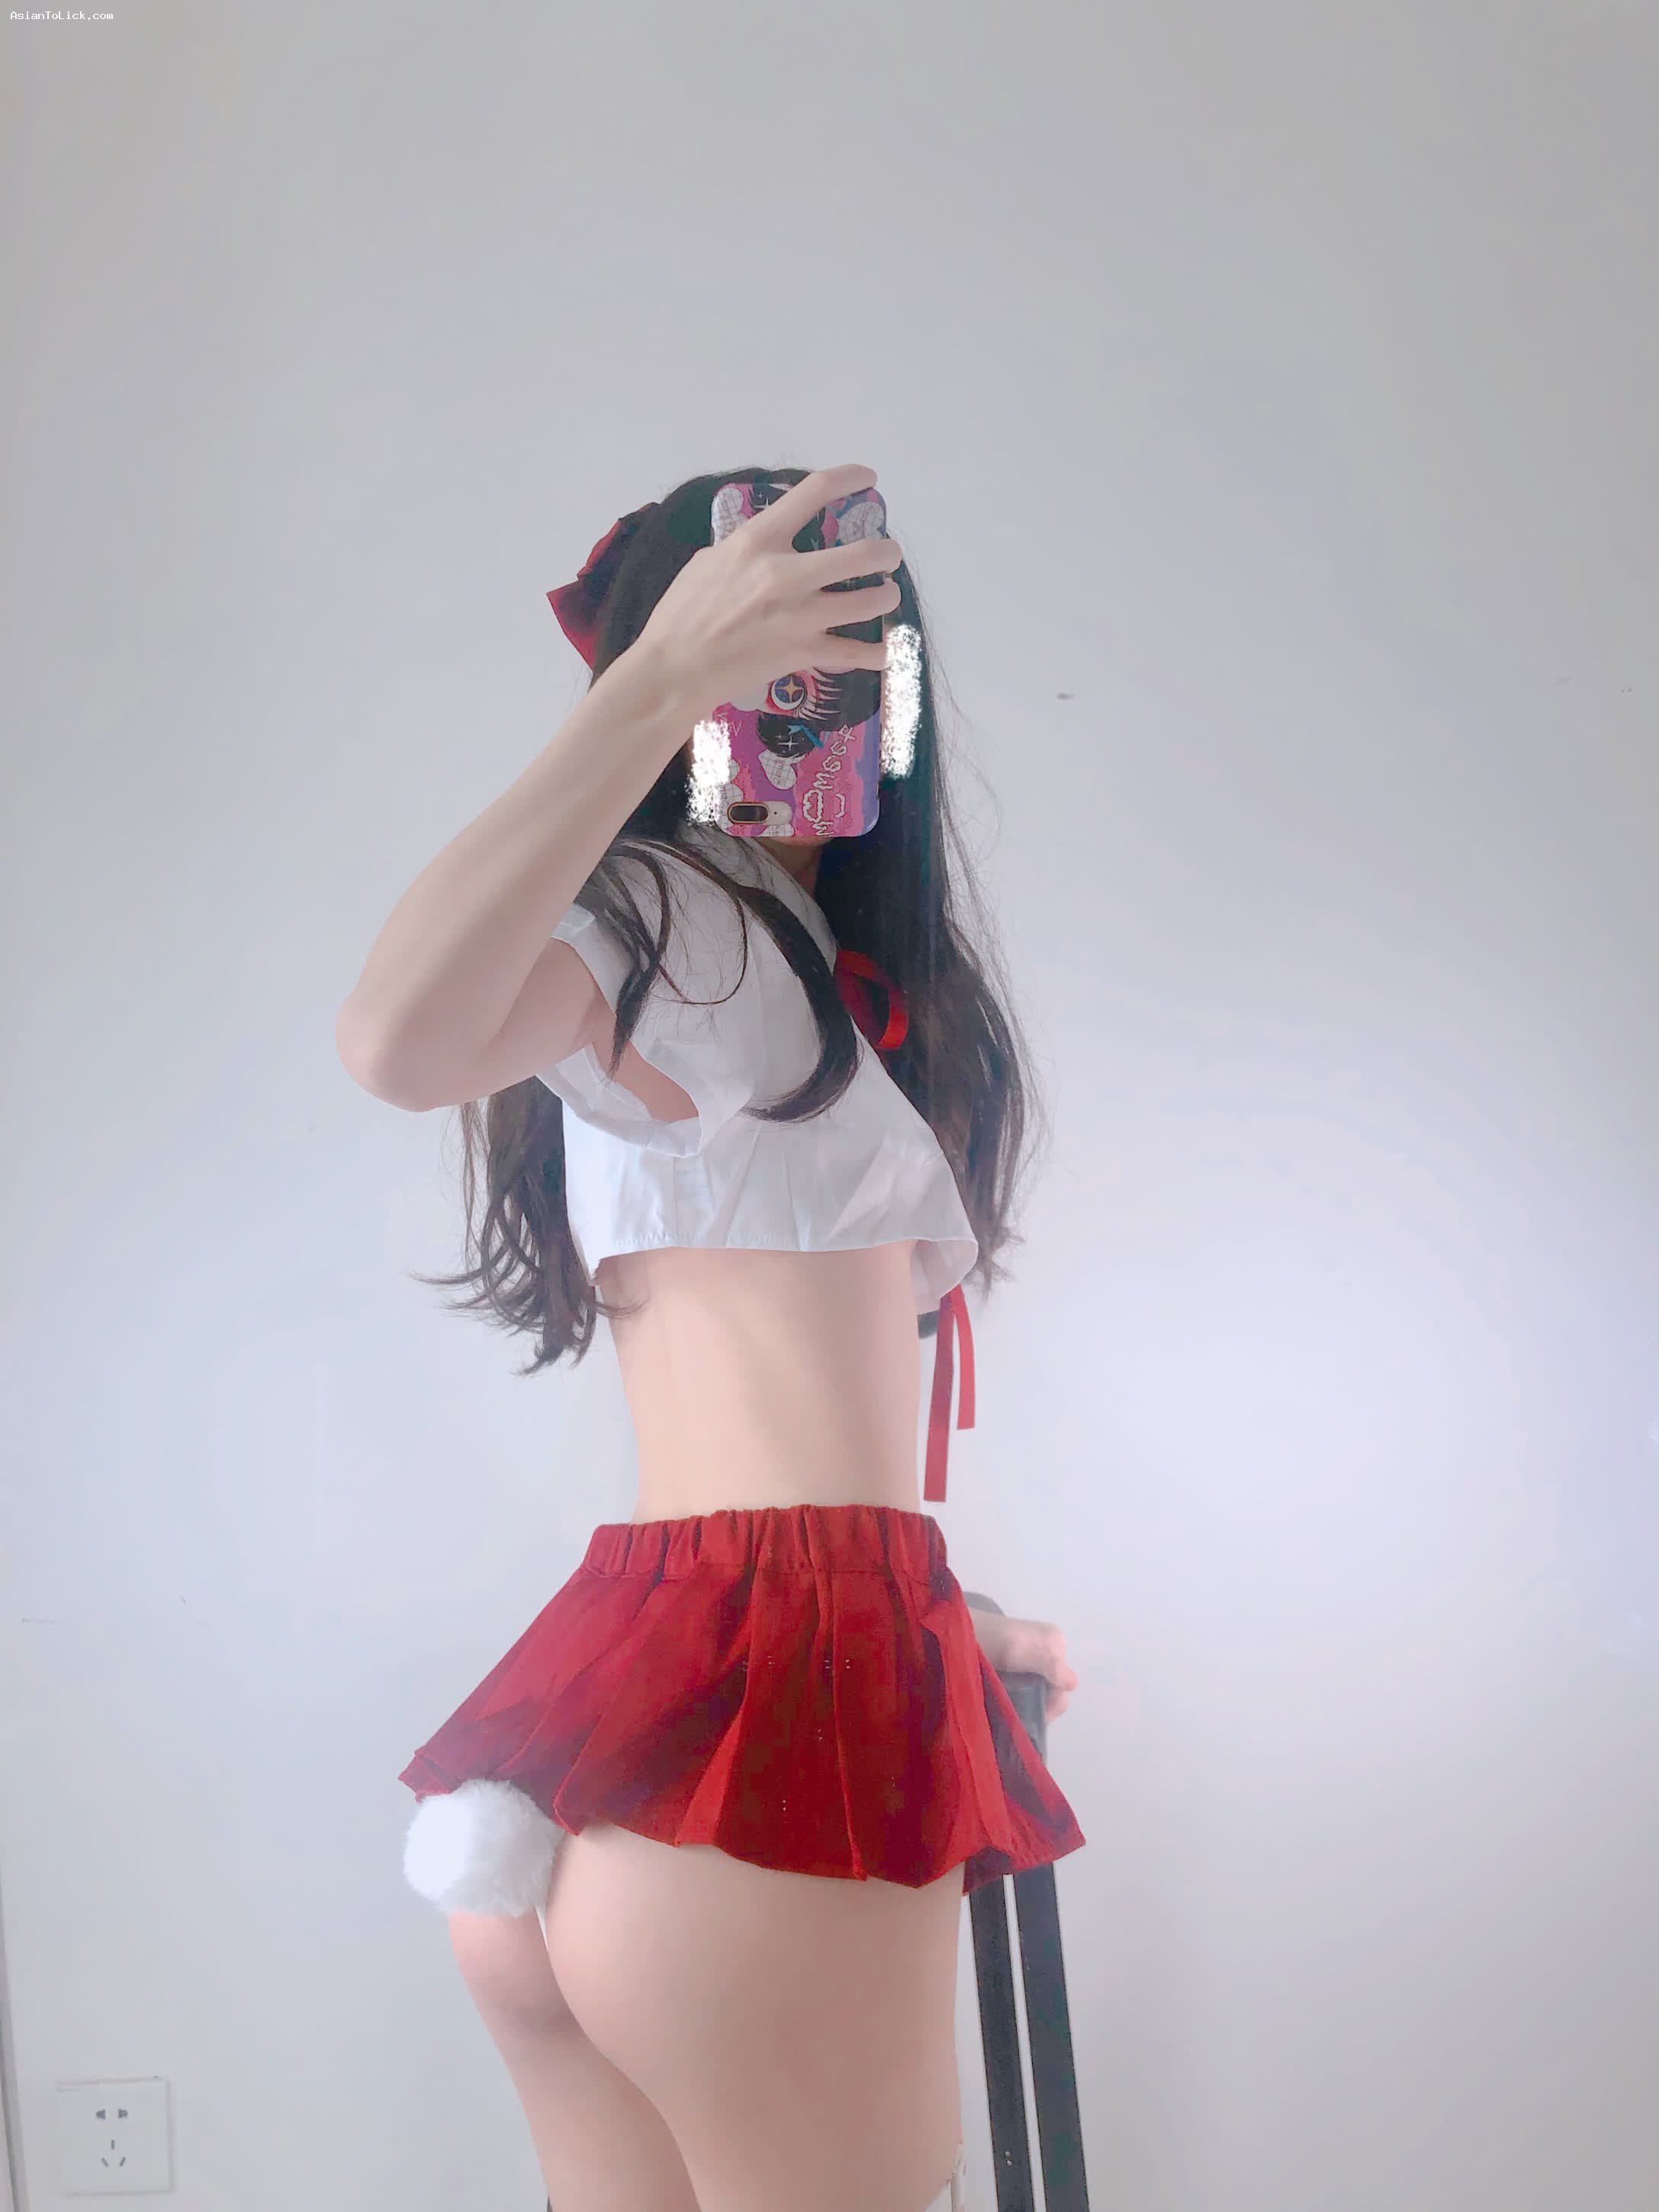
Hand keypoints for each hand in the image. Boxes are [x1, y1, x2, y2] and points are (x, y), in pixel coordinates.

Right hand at [633, 462, 902, 722]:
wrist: (675, 669)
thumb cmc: (680, 613)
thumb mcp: (708, 562)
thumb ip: (745, 549)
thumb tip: (765, 546)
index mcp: (758, 542)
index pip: (813, 493)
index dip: (848, 478)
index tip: (867, 478)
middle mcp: (787, 574)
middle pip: (862, 553)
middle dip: (886, 552)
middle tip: (889, 555)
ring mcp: (800, 616)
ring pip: (869, 602)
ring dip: (886, 596)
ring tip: (886, 595)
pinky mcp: (804, 653)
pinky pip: (857, 653)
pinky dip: (878, 653)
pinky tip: (887, 651)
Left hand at [968, 1608, 1079, 1721]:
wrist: (953, 1630)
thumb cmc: (985, 1639)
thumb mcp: (1017, 1649)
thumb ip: (1047, 1664)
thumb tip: (1072, 1684)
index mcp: (1056, 1643)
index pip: (1063, 1687)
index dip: (1047, 1705)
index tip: (1023, 1712)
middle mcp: (1051, 1649)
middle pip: (1053, 1690)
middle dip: (1035, 1704)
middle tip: (1010, 1709)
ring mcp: (1035, 1657)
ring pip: (1040, 1692)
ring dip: (1025, 1701)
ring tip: (1002, 1702)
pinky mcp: (1019, 1664)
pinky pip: (1028, 1687)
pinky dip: (1018, 1696)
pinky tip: (1002, 1696)